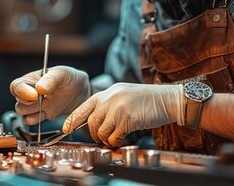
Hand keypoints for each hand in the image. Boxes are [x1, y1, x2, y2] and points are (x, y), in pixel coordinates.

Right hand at [10, 66, 89, 124]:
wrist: (82, 91)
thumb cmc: (70, 78)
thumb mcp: (62, 73)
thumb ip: (51, 79)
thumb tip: (39, 89)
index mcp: (32, 79)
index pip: (16, 86)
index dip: (21, 92)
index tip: (34, 96)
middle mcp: (30, 92)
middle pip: (18, 102)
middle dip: (30, 103)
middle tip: (47, 100)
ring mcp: (35, 105)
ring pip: (22, 112)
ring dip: (32, 111)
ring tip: (48, 105)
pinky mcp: (42, 115)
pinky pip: (29, 121)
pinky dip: (34, 120)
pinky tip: (45, 114)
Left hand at [63, 83, 184, 146]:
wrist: (167, 99)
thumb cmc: (147, 100)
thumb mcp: (123, 95)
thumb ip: (109, 105)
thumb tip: (96, 122)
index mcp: (108, 92)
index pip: (84, 106)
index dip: (73, 119)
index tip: (66, 129)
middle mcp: (110, 98)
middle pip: (91, 122)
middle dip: (94, 135)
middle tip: (102, 138)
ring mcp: (118, 108)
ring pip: (100, 131)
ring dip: (105, 139)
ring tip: (113, 139)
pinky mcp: (127, 119)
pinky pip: (113, 136)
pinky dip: (115, 142)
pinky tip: (121, 139)